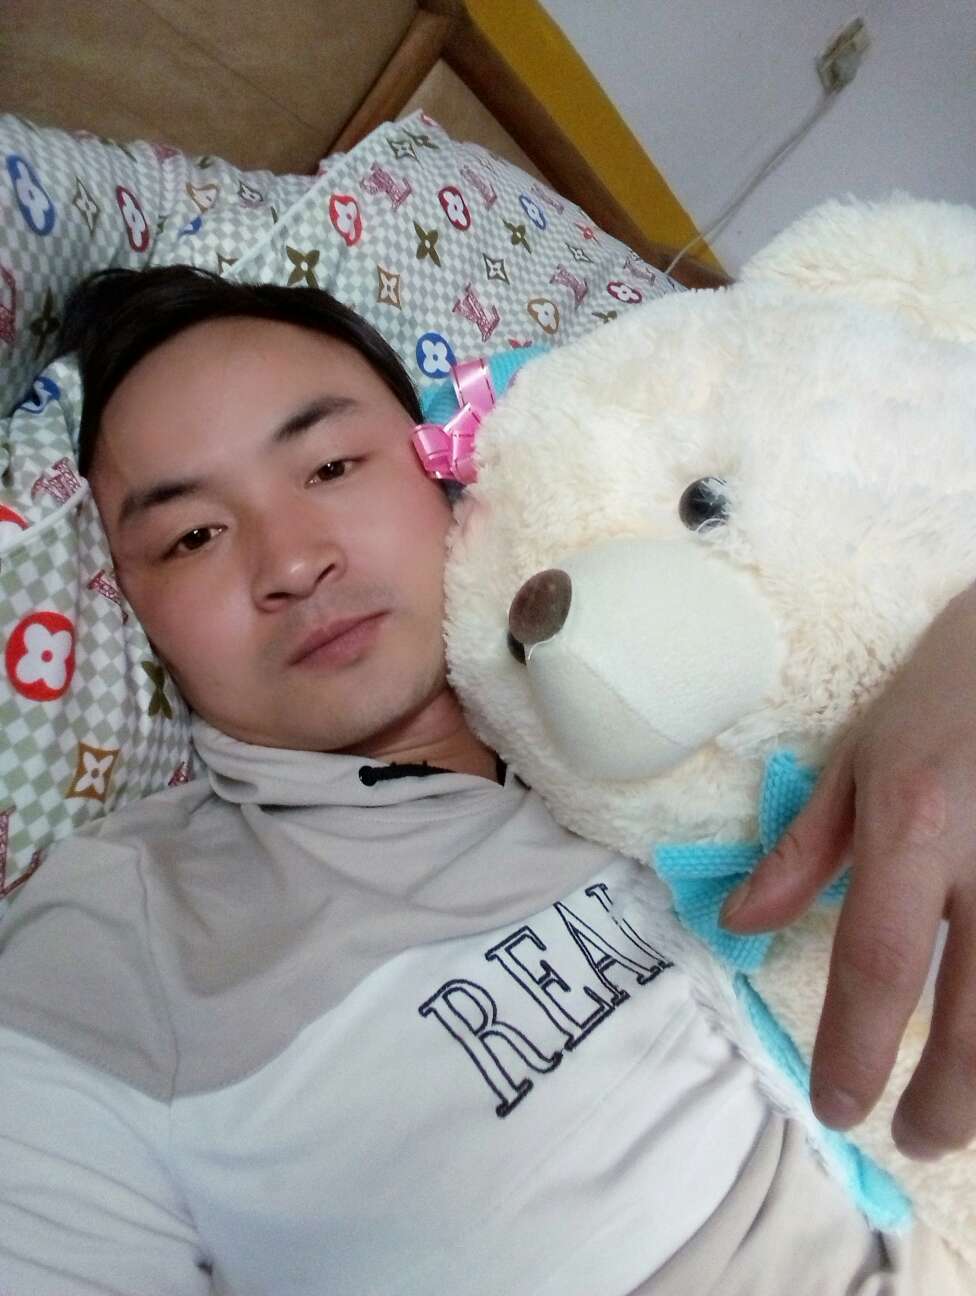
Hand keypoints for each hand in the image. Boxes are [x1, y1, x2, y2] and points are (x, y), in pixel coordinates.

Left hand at [721, 581, 975, 1159]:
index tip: (835, 1107)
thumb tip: (740, 923)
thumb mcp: (865, 754)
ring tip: (964, 1113)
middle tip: (912, 1138)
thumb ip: (806, 848)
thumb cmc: (952, 683)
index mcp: (916, 826)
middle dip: (946, 1104)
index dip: (855, 1050)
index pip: (879, 965)